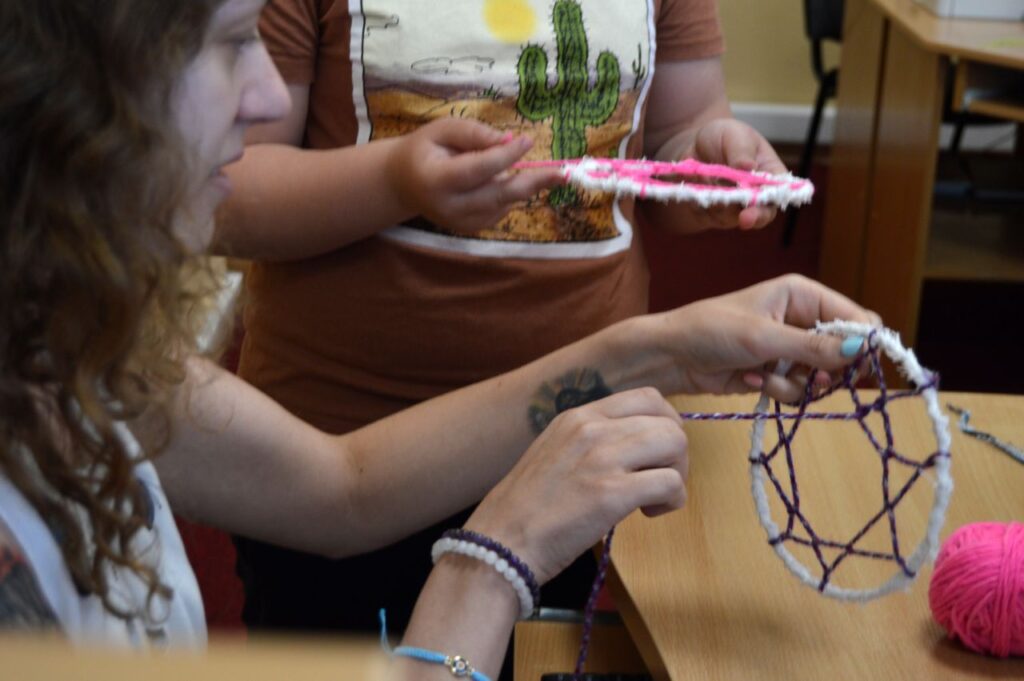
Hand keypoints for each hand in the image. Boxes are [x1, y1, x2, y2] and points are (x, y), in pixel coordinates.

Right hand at [387, 118, 563, 233]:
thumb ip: (474, 133)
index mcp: (436, 179)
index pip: (478, 169)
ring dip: (522, 185)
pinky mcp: (470, 229)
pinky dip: (508, 194)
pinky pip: (500, 211)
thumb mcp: (442, 129)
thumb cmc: (425, 149)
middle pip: (498, 195)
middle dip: (533, 182)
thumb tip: (509, 141)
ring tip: (542, 172)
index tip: (527, 140)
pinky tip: (500, 180)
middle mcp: (449, 207)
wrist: (404, 183)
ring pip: (503, 204)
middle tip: (562, 173)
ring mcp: (460, 223)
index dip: (505, 156)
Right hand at [464, 389, 687, 584]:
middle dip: (676, 453)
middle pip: (667, 420)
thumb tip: (634, 448)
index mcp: (577, 417)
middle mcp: (591, 428)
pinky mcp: (611, 493)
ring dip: (677, 474)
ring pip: (675, 443)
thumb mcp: (554, 453)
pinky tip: (650, 513)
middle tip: (659, 480)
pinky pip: (670, 482)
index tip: (657, 453)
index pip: (647, 397)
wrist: (500, 542)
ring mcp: (601, 458)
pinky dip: (672, 500)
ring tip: (654, 498)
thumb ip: (591, 442)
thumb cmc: (526, 509)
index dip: (665, 424)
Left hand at [643, 274, 881, 401]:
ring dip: (798, 385)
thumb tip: (863, 349)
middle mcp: (802, 319)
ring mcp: (791, 349)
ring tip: (766, 376)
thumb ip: (813, 347)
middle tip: (814, 379)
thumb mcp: (763, 338)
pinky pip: (800, 391)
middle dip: (829, 371)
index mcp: (803, 295)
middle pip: (846, 352)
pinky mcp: (779, 373)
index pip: (856, 317)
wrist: (672, 356)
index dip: (863, 342)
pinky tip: (752, 381)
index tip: (856, 366)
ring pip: (824, 378)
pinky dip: (780, 391)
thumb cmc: (711, 331)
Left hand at [651, 118, 787, 233]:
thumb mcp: (734, 133)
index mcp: (769, 175)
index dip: (767, 207)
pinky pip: (704, 213)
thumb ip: (741, 150)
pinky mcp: (711, 213)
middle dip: (746, 216)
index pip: (775, 196)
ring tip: (703, 176)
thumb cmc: (723, 137)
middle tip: (740, 215)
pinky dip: (697, 200)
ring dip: (715, 201)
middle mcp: (754, 196)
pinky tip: (693, 181)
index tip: (753, 212)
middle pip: (756, 215)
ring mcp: (732, 208)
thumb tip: (748, 167)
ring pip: (726, 216)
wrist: (694, 146)